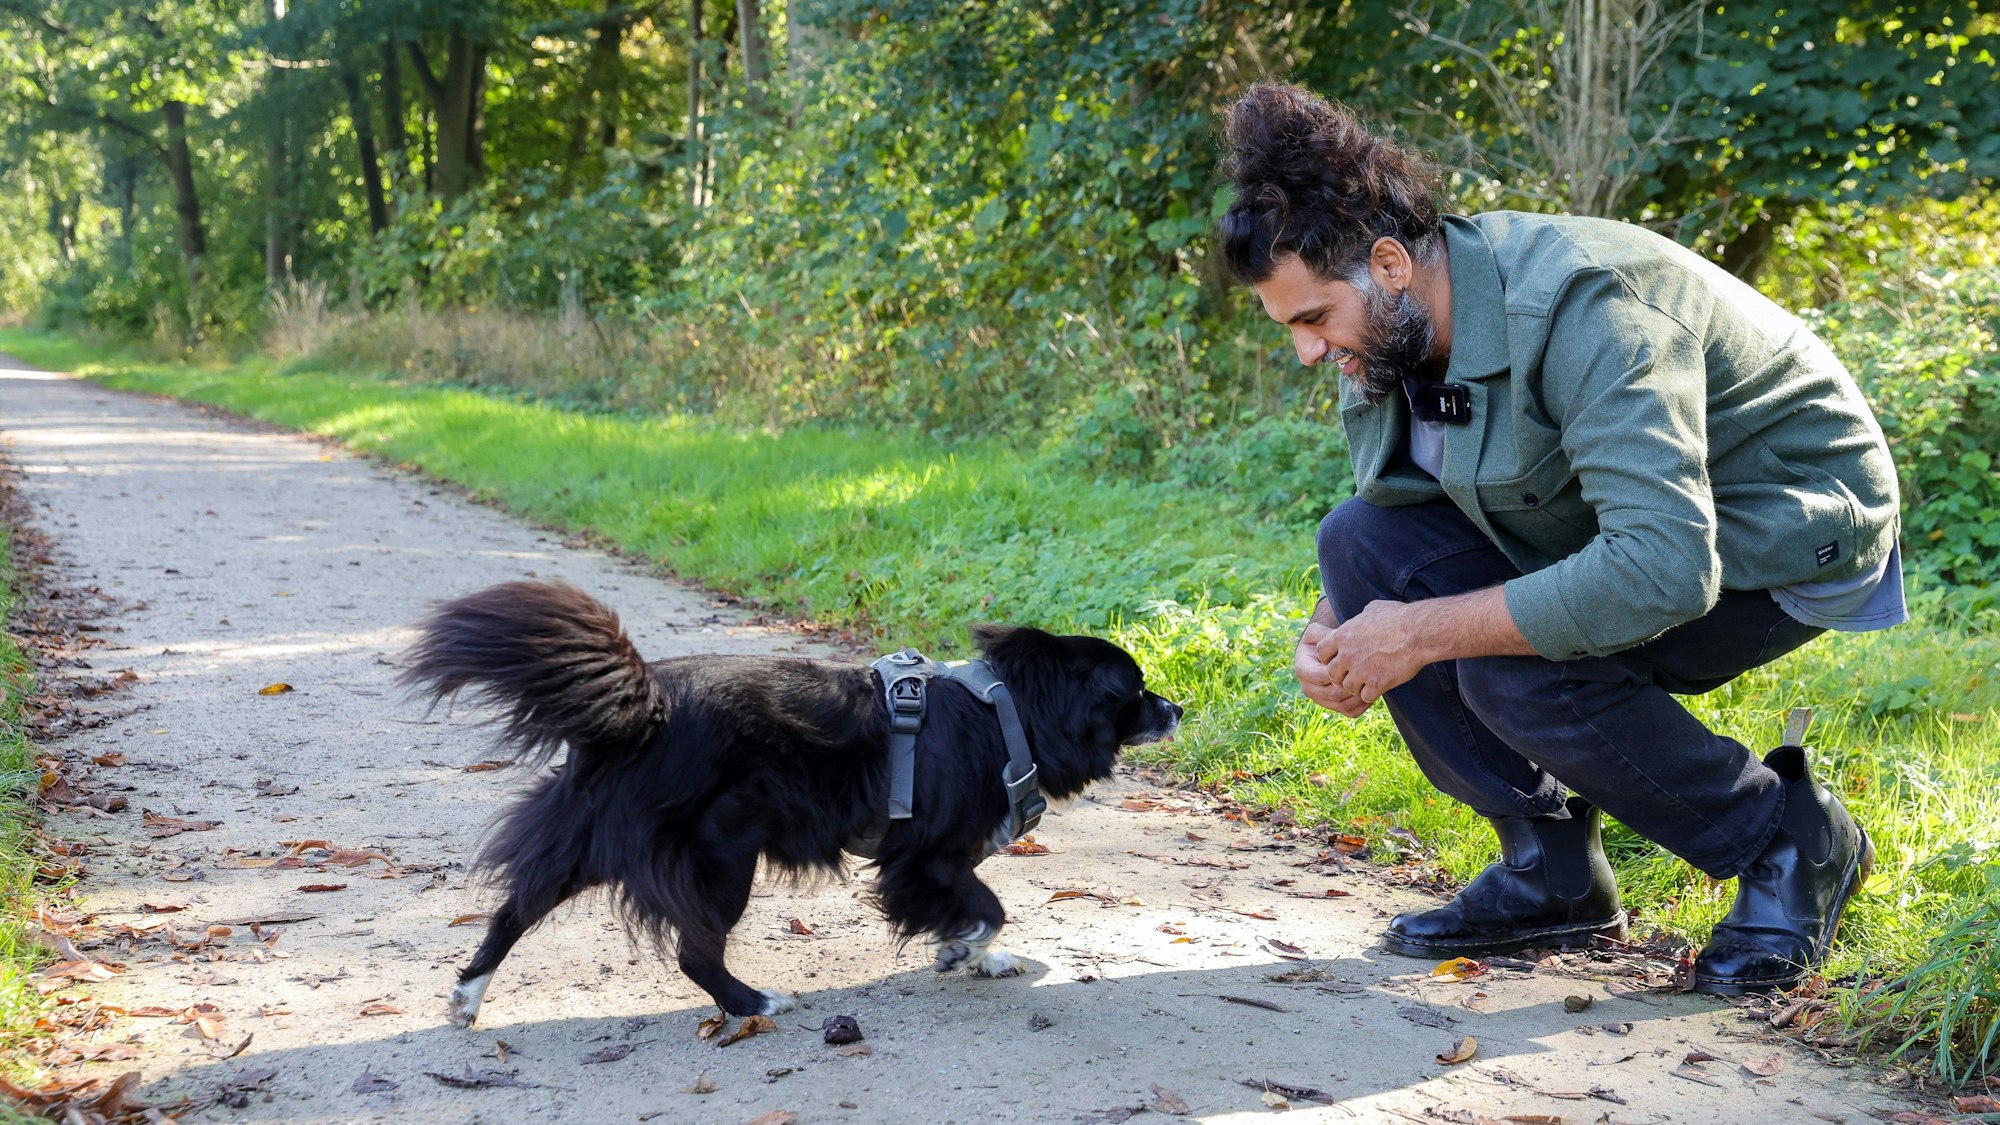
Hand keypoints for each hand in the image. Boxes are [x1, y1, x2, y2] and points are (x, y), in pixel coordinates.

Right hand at [1295, 619, 1373, 717]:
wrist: (1328, 651)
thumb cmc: (1325, 638)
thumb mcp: (1320, 632)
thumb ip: (1324, 635)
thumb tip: (1332, 640)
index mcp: (1302, 669)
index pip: (1320, 676)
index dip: (1338, 672)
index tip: (1355, 662)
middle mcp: (1308, 688)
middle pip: (1331, 694)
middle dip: (1350, 686)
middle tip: (1368, 676)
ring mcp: (1321, 699)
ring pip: (1341, 705)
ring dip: (1358, 697)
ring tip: (1372, 685)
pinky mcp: (1333, 706)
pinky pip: (1349, 712)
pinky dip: (1362, 705)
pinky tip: (1372, 692)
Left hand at [1313, 599, 1431, 711]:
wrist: (1418, 633)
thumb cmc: (1399, 617)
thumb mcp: (1374, 609)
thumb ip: (1361, 616)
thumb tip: (1362, 615)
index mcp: (1343, 636)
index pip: (1321, 652)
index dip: (1329, 656)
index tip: (1340, 657)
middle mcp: (1348, 655)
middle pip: (1332, 673)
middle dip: (1341, 674)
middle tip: (1353, 673)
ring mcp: (1361, 671)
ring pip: (1347, 687)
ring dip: (1356, 686)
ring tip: (1366, 681)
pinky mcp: (1377, 684)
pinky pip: (1365, 696)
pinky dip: (1371, 694)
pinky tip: (1379, 687)